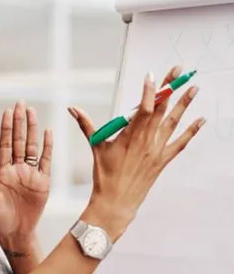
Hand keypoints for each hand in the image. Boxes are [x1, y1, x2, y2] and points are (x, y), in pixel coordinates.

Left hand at [0, 101, 52, 246]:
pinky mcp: (43, 182)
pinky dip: (48, 146)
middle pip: (19, 140)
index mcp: (3, 173)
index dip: (6, 129)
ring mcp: (30, 174)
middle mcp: (17, 169)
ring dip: (32, 129)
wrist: (16, 233)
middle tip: (20, 103)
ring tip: (32, 111)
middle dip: (19, 122)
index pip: (5, 145)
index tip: (6, 112)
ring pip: (32, 146)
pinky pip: (46, 161)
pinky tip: (48, 131)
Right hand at [69, 65, 204, 240]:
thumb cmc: (104, 176)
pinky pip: (180, 143)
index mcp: (129, 136)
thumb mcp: (95, 147)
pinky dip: (191, 132)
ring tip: (194, 88)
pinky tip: (201, 120)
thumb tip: (72, 109)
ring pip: (173, 122)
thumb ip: (86, 125)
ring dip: (185, 104)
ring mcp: (156, 150)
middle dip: (170, 88)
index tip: (152, 75)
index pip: (143, 108)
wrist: (116, 202)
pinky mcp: (162, 160)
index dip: (149, 91)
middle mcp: (146, 141)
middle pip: (161, 109)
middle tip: (178, 71)